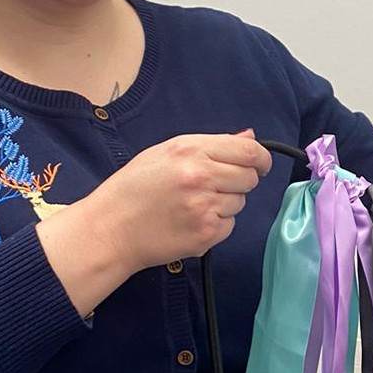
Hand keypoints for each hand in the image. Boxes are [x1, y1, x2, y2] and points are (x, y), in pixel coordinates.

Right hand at [98, 128, 272, 274]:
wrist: (111, 228)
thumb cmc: (134, 188)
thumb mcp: (165, 152)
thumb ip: (211, 144)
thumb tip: (250, 137)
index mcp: (191, 150)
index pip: (249, 151)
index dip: (261, 159)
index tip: (260, 165)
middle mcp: (201, 177)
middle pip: (249, 178)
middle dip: (239, 182)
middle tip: (214, 187)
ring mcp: (205, 208)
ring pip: (240, 203)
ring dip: (225, 204)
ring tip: (192, 205)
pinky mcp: (206, 235)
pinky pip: (229, 226)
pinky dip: (216, 225)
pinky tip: (190, 221)